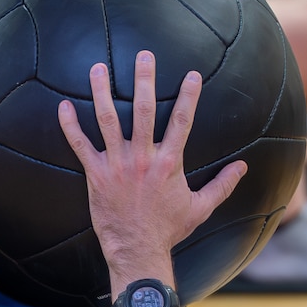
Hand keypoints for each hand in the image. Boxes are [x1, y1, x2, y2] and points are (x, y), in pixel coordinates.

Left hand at [56, 50, 246, 292]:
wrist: (138, 250)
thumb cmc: (168, 230)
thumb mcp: (200, 208)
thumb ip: (223, 185)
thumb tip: (243, 167)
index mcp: (168, 163)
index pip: (181, 121)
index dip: (188, 96)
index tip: (192, 75)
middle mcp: (142, 158)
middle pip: (143, 110)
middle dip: (144, 80)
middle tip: (144, 55)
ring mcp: (117, 165)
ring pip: (107, 120)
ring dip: (102, 92)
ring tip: (98, 68)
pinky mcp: (96, 175)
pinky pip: (80, 145)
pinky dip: (70, 126)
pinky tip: (63, 106)